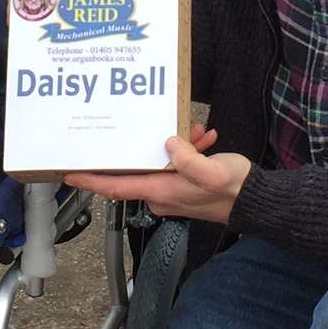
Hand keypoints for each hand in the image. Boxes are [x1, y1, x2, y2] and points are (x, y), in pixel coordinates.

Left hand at [64, 125, 249, 223]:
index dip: (91, 181)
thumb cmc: (235, 189)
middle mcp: (161, 195)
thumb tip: (169, 143)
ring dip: (174, 145)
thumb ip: (190, 158)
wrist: (256, 200)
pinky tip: (202, 139)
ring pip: (159, 162)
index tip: (71, 173)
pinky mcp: (183, 186)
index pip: (116, 188)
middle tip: (163, 127)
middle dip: (146, 145)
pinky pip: (175, 164)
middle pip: (138, 168)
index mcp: (161, 192)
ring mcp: (172, 192)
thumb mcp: (213, 171)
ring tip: (196, 134)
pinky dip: (186, 150)